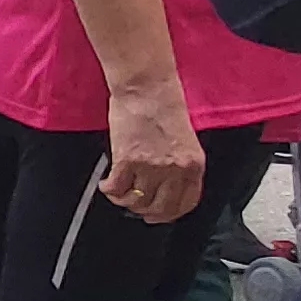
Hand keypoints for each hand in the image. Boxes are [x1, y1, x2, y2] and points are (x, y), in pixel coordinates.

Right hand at [99, 80, 204, 223]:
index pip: (186, 202)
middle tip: (136, 208)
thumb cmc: (164, 104)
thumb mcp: (184, 139)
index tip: (159, 214)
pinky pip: (116, 189)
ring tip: (118, 191)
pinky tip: (106, 184)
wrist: (146, 87)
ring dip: (125, 200)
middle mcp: (175, 169)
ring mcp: (151, 167)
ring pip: (137, 201)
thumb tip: (163, 185)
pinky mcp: (127, 161)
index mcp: (194, 164)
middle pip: (161, 208)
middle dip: (146, 212)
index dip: (170, 213)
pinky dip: (109, 190)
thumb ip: (179, 164)